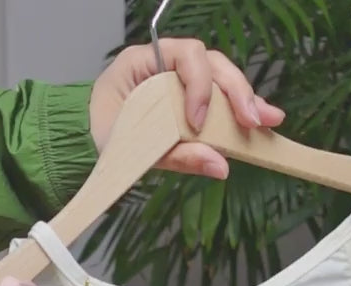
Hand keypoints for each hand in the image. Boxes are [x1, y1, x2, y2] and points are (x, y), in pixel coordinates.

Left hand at [90, 40, 285, 177]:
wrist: (83, 139)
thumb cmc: (101, 135)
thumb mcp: (132, 149)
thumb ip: (176, 156)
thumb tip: (220, 166)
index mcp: (143, 61)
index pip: (185, 56)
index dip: (200, 85)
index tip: (199, 121)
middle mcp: (165, 64)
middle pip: (212, 65)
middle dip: (236, 92)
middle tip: (256, 120)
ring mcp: (178, 80)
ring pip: (220, 80)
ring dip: (245, 100)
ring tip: (268, 122)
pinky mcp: (188, 101)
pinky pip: (217, 101)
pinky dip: (237, 113)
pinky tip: (259, 123)